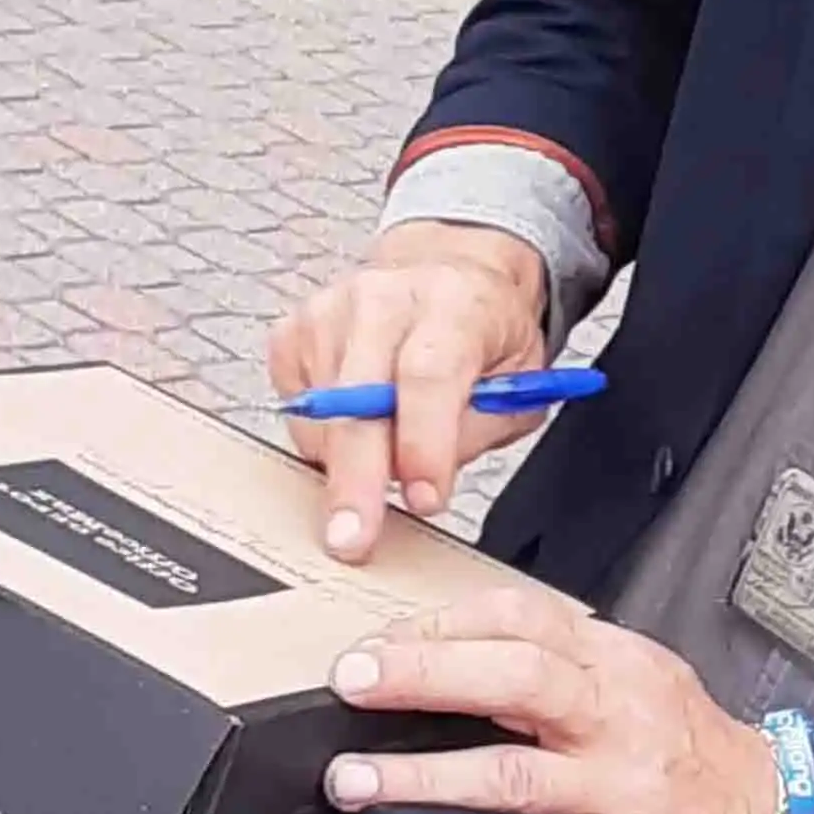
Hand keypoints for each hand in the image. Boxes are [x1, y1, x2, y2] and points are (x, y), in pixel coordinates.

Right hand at [267, 221, 548, 559]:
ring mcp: (330, 309)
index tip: (424, 498)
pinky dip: (324, 439)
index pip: (428, 374)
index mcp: (454, 302)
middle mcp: (385, 296)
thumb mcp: (518, 383)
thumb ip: (476, 431)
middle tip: (353, 538)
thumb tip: (422, 484)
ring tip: (386, 458)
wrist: (451, 275)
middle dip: (355, 478)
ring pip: (321, 413)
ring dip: (346, 462)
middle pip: (356, 397)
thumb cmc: (487, 334)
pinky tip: (358, 424)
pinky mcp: (294, 330)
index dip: (423, 444)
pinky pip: (297, 411)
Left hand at [323, 578, 782, 813]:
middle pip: (514, 671)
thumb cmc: (692, 748)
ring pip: (514, 763)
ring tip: (356, 775)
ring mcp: (613, 776)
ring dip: (424, 770)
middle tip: (355, 677)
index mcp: (613, 656)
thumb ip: (559, 664)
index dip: (444, 623)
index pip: (521, 615)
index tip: (383, 636)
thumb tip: (450, 659)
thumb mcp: (635, 677)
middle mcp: (615, 706)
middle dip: (426, 670)